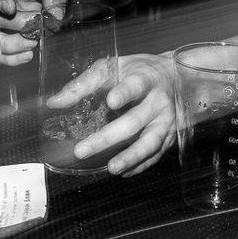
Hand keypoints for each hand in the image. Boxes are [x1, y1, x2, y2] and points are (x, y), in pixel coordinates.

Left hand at [46, 51, 181, 176]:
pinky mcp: (170, 137)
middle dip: (108, 138)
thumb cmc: (143, 71)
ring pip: (149, 142)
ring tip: (112, 168)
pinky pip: (156, 154)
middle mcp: (158, 102)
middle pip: (134, 121)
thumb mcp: (117, 66)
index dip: (125, 92)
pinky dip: (140, 165)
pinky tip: (124, 172)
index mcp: (146, 79)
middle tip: (82, 150)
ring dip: (130, 157)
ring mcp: (166, 122)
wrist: (182, 78)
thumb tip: (56, 102)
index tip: (111, 101)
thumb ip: (86, 82)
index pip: (137, 85)